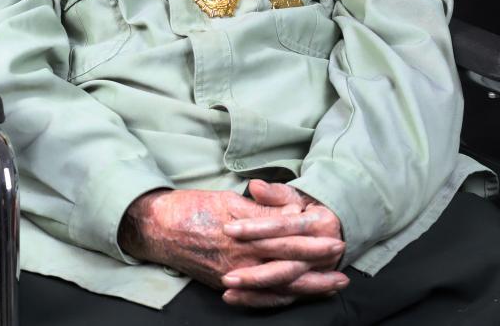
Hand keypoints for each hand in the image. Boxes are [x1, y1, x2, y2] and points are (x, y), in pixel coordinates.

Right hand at [118, 187, 344, 303]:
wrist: (156, 228)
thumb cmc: (191, 207)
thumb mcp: (228, 200)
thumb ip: (261, 209)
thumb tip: (293, 212)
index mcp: (246, 233)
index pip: (288, 239)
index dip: (314, 240)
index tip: (337, 238)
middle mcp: (243, 259)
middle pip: (289, 267)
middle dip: (318, 270)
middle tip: (344, 270)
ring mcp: (234, 275)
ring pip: (278, 286)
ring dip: (306, 288)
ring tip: (331, 287)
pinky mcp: (224, 284)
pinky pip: (257, 299)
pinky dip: (278, 300)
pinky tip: (293, 298)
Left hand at [219, 180, 347, 307]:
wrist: (337, 230)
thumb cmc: (310, 208)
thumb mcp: (297, 195)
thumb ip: (275, 193)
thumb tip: (254, 186)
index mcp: (319, 224)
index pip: (283, 227)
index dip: (256, 227)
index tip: (228, 228)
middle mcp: (322, 252)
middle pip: (285, 262)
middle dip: (255, 270)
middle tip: (226, 273)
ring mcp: (316, 272)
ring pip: (285, 284)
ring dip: (255, 289)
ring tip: (228, 288)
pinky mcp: (307, 286)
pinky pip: (284, 298)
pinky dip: (260, 300)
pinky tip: (236, 298)